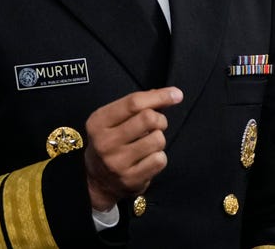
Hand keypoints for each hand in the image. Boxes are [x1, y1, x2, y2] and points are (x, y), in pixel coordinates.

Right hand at [83, 87, 182, 210]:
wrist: (97, 181)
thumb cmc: (112, 141)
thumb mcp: (114, 119)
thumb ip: (138, 104)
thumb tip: (170, 94)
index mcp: (98, 122)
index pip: (133, 102)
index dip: (160, 96)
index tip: (176, 94)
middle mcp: (105, 142)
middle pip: (148, 118)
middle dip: (160, 119)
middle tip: (156, 125)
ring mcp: (117, 163)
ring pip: (158, 139)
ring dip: (159, 139)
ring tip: (148, 144)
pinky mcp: (130, 179)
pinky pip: (160, 160)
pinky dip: (159, 157)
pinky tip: (147, 159)